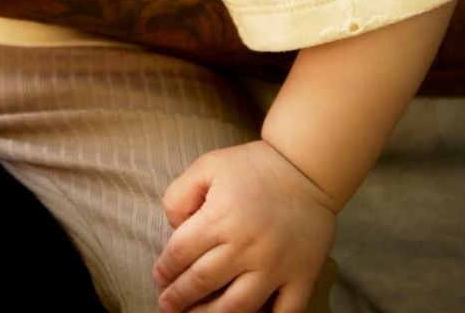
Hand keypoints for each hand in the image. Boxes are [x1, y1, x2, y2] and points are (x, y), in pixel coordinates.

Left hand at [153, 139, 335, 312]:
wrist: (305, 168)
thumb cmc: (251, 167)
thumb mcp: (207, 166)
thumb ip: (180, 196)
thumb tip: (174, 230)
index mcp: (220, 217)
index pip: (181, 252)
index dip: (166, 268)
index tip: (159, 278)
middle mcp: (246, 246)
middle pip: (203, 281)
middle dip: (180, 297)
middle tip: (167, 305)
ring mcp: (276, 266)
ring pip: (238, 307)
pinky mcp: (302, 277)